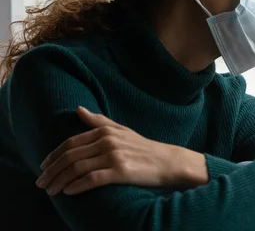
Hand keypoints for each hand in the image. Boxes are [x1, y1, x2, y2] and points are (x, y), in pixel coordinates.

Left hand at [36, 107, 207, 194]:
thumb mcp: (122, 131)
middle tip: (41, 183)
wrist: (167, 161)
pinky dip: (76, 186)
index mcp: (105, 131)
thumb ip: (100, 121)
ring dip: (60, 181)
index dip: (53, 156)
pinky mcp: (121, 171)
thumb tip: (79, 109)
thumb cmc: (143, 148)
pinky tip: (68, 192)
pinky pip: (92, 179)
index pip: (70, 143)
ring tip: (51, 191)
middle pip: (70, 156)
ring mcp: (114, 156)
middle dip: (51, 171)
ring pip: (77, 169)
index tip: (42, 167)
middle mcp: (108, 141)